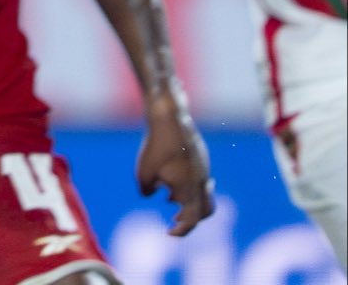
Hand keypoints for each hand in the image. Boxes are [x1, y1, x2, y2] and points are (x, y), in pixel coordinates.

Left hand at [137, 93, 214, 236]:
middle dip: (191, 218)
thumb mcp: (144, 173)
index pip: (192, 220)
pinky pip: (199, 177)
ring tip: (169, 196)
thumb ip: (146, 190)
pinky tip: (170, 176)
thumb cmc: (155, 146)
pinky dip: (188, 184)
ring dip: (188, 199)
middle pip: (205, 211)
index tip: (169, 232)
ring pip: (203, 193)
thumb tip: (149, 195)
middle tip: (175, 218)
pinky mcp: (201, 155)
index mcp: (191, 190)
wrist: (168, 116)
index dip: (182, 230)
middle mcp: (202, 182)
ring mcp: (204, 167)